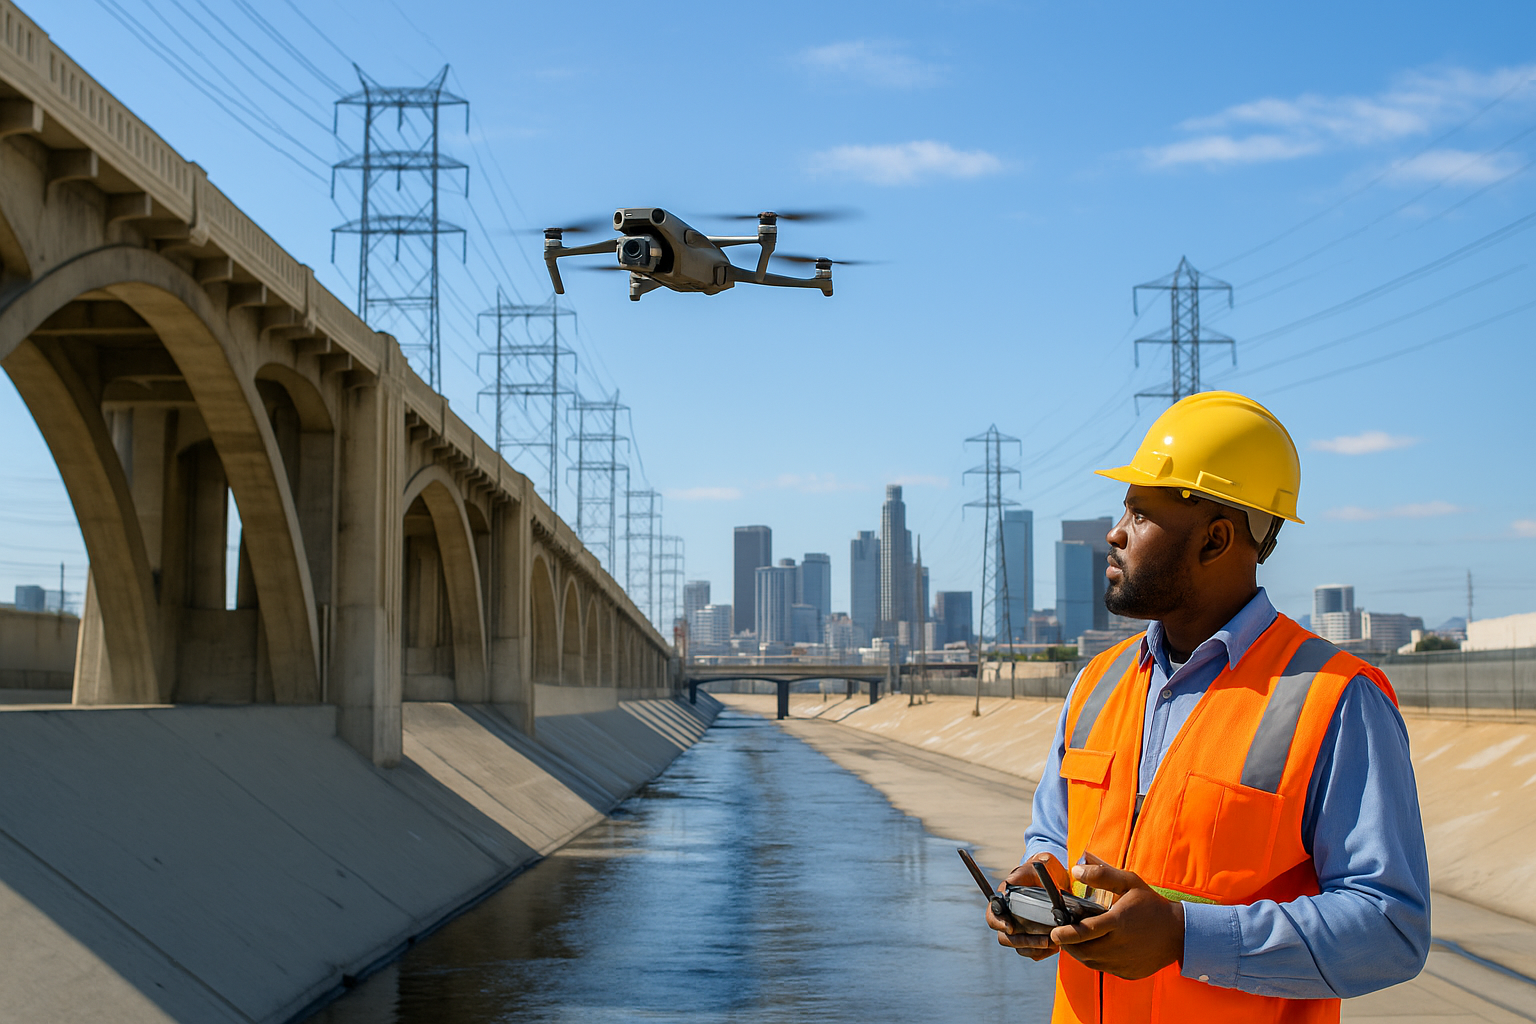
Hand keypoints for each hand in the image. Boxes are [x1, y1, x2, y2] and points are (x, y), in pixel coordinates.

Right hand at [986, 853, 1067, 959]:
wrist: (1056, 876)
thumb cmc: (1040, 870)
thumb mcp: (1032, 868)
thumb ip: (1021, 874)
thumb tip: (1008, 884)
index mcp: (1004, 902)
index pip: (992, 917)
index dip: (998, 924)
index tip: (1011, 927)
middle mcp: (1010, 918)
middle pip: (1006, 938)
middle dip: (1024, 941)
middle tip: (1044, 940)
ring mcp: (1022, 929)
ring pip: (1021, 948)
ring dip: (1036, 948)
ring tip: (1054, 943)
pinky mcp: (1035, 937)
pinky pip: (1034, 952)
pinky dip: (1044, 952)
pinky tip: (1057, 945)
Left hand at [1050, 852, 1183, 979]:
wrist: (1179, 933)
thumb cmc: (1152, 905)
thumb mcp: (1129, 882)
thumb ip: (1102, 874)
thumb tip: (1075, 869)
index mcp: (1118, 922)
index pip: (1084, 932)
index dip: (1066, 933)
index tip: (1054, 931)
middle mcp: (1119, 946)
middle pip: (1083, 951)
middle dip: (1068, 944)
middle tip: (1060, 935)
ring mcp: (1124, 962)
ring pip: (1091, 962)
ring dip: (1079, 952)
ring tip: (1074, 940)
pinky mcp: (1128, 973)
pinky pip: (1104, 968)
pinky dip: (1095, 960)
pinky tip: (1095, 948)